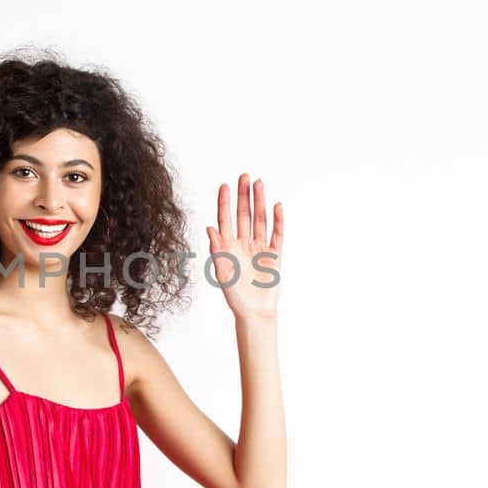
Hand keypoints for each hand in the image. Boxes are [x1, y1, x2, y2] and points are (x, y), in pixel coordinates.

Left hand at [205, 173, 284, 319]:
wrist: (254, 312)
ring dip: (260, 202)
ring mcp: (259, 247)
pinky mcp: (274, 254)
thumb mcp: (222, 272)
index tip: (225, 185)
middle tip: (245, 176)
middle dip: (244, 195)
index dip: (225, 202)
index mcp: (228, 246)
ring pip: (260, 220)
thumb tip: (210, 227)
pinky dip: (278, 220)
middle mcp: (243, 243)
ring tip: (259, 184)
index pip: (226, 218)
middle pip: (244, 214)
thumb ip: (217, 249)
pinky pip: (277, 234)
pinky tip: (277, 206)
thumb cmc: (235, 296)